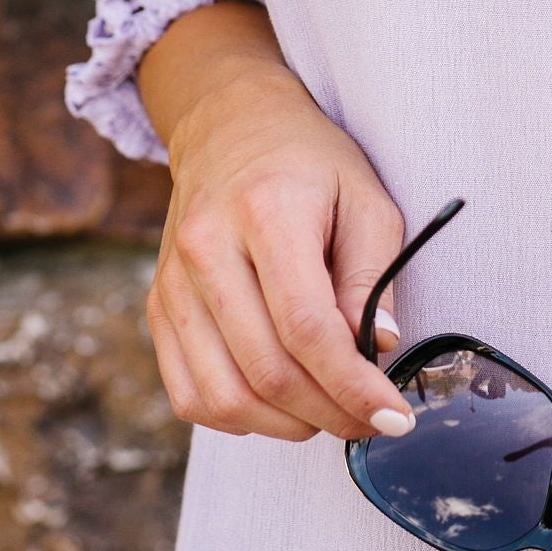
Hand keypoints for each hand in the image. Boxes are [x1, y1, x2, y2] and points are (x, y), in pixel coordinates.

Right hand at [144, 20, 415, 443]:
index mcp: (265, 212)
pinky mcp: (158, 307)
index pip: (307, 328)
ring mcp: (173, 283)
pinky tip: (279, 403)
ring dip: (286, 425)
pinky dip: (239, 417)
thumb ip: (374, 276)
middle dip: (329, 414)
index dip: (353, 386)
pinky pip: (190, 394)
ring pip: (224, 396)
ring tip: (328, 410)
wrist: (230, 125)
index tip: (393, 418)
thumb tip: (379, 349)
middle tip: (370, 421)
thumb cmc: (310, 163)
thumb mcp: (366, 199)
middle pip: (266, 370)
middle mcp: (207, 250)